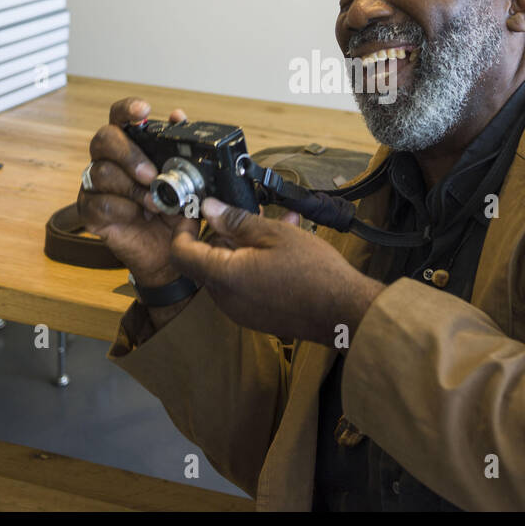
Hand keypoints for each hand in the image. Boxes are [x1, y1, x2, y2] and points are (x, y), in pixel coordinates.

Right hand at [77, 97, 197, 290]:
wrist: (169, 250)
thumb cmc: (175, 211)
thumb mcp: (188, 179)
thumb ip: (181, 148)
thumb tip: (178, 116)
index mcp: (131, 144)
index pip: (119, 116)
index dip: (128, 109)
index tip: (144, 111)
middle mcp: (109, 159)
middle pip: (104, 139)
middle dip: (130, 155)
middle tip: (152, 175)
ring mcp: (96, 185)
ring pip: (101, 172)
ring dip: (132, 188)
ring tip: (156, 204)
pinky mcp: (90, 210)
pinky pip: (98, 202)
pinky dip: (123, 209)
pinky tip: (138, 216)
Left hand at [169, 197, 384, 346]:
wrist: (344, 313)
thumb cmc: (313, 271)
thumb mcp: (275, 235)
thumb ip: (236, 221)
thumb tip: (208, 208)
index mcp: (224, 276)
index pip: (180, 252)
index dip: (183, 229)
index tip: (197, 213)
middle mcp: (225, 299)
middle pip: (206, 260)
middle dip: (224, 233)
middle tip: (249, 213)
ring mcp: (240, 311)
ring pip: (228, 271)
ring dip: (244, 247)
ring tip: (277, 225)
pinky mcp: (256, 317)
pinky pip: (244, 286)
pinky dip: (254, 265)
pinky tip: (284, 248)